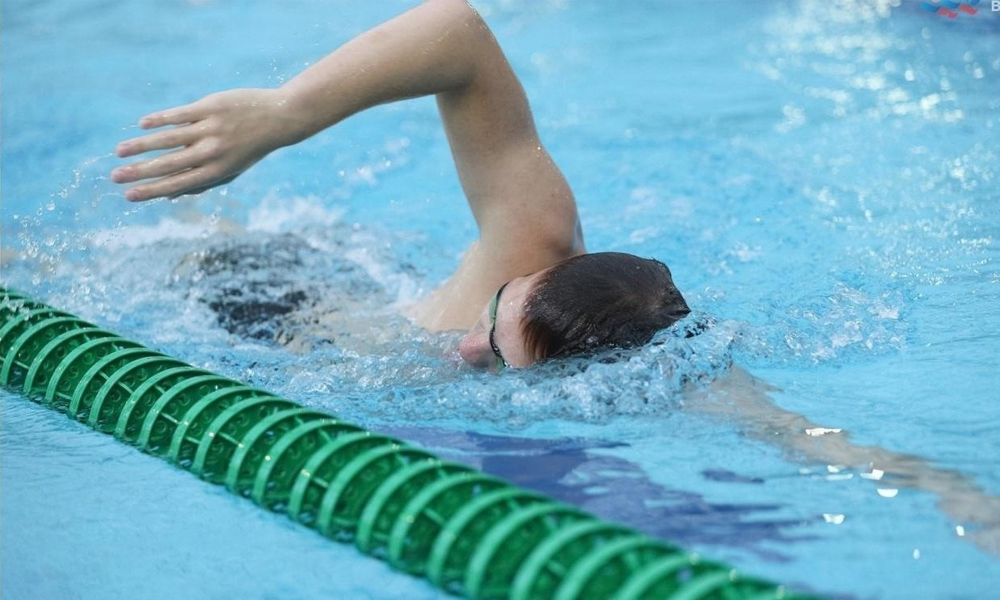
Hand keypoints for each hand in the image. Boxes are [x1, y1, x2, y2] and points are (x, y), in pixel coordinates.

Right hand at [112, 88, 307, 200]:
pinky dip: (158, 120)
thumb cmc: (249, 148)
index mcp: (217, 171)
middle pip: (169, 164)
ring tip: (120, 151)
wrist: (278, 118)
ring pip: (168, 138)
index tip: (129, 196)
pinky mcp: (210, 107)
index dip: (152, 191)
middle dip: (139, 172)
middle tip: (115, 177)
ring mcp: (210, 129)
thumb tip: (169, 197)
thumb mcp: (230, 170)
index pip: (178, 184)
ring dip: (140, 146)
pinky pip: (178, 114)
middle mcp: (212, 152)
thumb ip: (201, 183)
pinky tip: (142, 125)